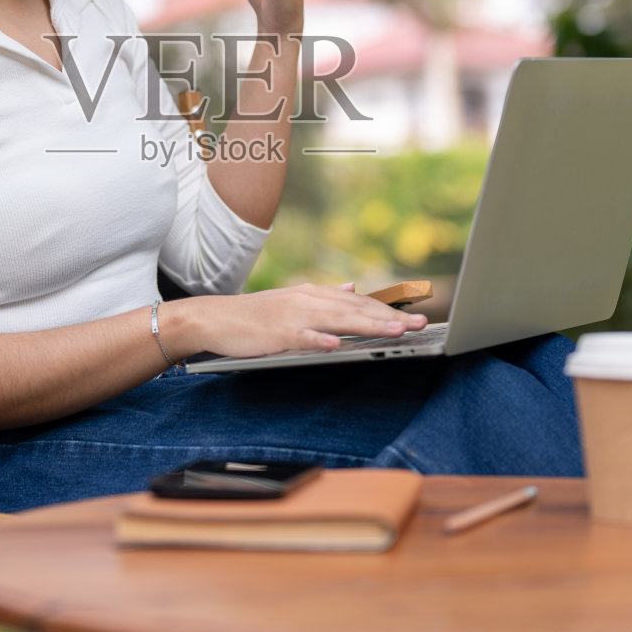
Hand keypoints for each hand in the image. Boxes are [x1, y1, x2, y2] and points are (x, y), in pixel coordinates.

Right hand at [168, 283, 427, 358]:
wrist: (214, 318)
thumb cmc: (255, 314)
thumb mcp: (293, 299)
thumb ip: (325, 296)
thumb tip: (352, 287)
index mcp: (313, 294)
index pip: (358, 301)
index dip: (387, 308)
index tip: (414, 316)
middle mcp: (307, 300)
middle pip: (355, 309)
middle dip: (388, 316)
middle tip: (417, 324)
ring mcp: (292, 316)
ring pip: (336, 320)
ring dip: (366, 325)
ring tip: (393, 331)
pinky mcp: (275, 333)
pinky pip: (302, 337)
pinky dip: (319, 340)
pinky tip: (337, 345)